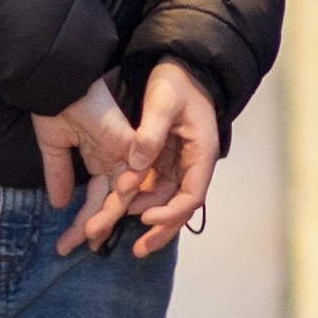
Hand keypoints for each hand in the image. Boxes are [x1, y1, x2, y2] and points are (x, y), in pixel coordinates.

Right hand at [34, 78, 136, 253]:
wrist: (58, 82)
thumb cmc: (55, 106)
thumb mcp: (54, 147)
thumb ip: (59, 174)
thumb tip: (59, 204)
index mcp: (98, 157)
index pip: (95, 197)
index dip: (83, 220)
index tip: (66, 243)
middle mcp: (114, 158)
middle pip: (110, 201)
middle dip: (92, 227)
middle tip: (73, 248)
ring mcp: (122, 151)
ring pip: (121, 194)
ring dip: (102, 218)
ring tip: (86, 239)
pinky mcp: (127, 143)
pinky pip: (129, 176)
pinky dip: (117, 198)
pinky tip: (100, 220)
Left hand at [107, 61, 222, 257]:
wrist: (180, 66)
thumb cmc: (177, 82)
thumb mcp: (164, 102)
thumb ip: (150, 133)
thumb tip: (134, 164)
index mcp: (201, 153)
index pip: (192, 195)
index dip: (170, 212)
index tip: (144, 218)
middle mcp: (191, 164)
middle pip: (179, 206)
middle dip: (159, 229)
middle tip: (137, 250)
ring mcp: (177, 164)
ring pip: (163, 200)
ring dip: (144, 217)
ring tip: (116, 233)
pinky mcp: (163, 160)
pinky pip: (152, 187)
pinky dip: (137, 201)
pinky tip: (118, 211)